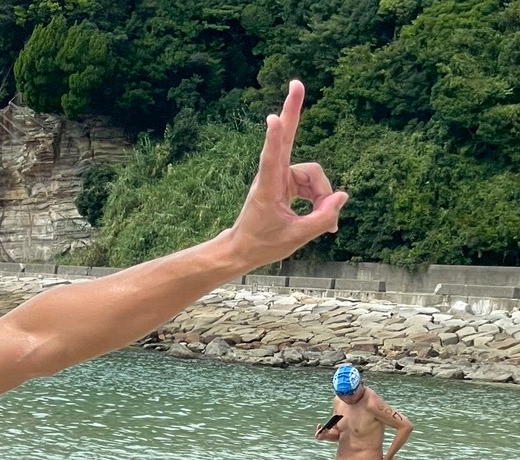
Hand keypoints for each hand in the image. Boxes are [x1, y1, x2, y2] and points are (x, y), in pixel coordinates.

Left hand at [227, 81, 347, 268]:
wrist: (244, 249)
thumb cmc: (264, 244)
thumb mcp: (297, 237)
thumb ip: (322, 218)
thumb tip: (341, 196)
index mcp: (268, 189)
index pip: (271, 159)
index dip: (275, 139)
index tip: (273, 119)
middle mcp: (272, 177)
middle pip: (286, 139)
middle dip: (293, 110)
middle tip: (296, 83)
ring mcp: (280, 177)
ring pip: (313, 177)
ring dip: (321, 197)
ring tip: (325, 223)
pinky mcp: (286, 181)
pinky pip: (311, 184)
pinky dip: (319, 199)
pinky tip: (324, 214)